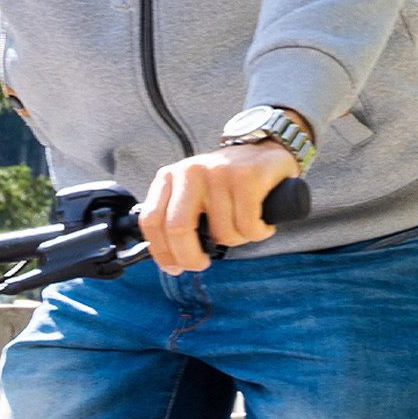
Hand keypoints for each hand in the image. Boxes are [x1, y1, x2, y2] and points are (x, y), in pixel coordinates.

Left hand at [139, 140, 301, 274]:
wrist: (266, 150)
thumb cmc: (229, 182)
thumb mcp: (194, 193)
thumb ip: (179, 216)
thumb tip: (172, 259)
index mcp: (169, 177)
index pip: (152, 220)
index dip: (162, 251)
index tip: (175, 267)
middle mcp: (190, 172)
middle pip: (178, 228)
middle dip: (191, 257)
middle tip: (203, 264)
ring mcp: (218, 173)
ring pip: (222, 232)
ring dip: (238, 240)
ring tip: (246, 227)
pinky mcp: (247, 177)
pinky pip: (249, 225)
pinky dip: (259, 233)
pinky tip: (262, 224)